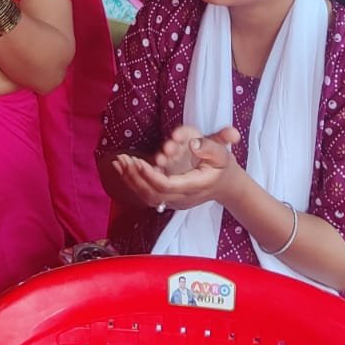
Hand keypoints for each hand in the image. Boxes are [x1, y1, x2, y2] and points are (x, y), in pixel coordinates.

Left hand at [125, 125, 246, 211]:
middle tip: (122, 159)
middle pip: (152, 194)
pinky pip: (147, 194)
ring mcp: (175, 201)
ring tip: (117, 162)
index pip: (166, 186)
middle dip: (135, 177)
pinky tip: (122, 168)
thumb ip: (210, 147)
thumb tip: (193, 143)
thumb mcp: (222, 153)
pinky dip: (133, 182)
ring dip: (130, 180)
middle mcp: (182, 198)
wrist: (227, 186)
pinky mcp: (169, 198)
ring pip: (147, 196)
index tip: (137, 161)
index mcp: (194, 187)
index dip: (150, 175)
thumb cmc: (223, 167)